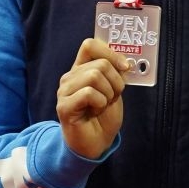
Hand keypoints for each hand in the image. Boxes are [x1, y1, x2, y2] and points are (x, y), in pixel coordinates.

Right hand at [56, 38, 132, 158]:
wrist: (96, 142)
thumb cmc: (104, 116)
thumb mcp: (114, 89)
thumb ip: (115, 73)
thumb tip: (124, 61)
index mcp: (81, 69)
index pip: (90, 45)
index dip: (110, 52)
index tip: (124, 67)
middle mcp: (70, 77)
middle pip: (100, 64)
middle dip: (116, 82)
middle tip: (112, 97)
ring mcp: (64, 91)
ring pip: (94, 76)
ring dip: (108, 93)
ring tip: (103, 104)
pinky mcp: (64, 106)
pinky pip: (89, 93)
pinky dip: (100, 102)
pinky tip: (95, 111)